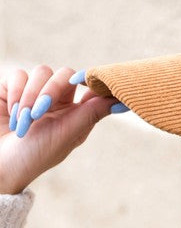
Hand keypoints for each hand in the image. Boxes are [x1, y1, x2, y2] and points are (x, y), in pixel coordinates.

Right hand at [0, 65, 120, 193]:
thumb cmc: (34, 155)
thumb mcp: (65, 135)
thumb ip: (91, 114)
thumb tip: (123, 102)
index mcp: (75, 113)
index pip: (89, 86)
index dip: (90, 80)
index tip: (84, 82)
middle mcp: (57, 101)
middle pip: (65, 74)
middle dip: (51, 90)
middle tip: (39, 113)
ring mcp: (34, 93)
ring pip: (41, 72)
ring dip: (31, 96)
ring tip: (24, 122)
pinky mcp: (12, 89)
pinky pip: (19, 75)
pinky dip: (16, 93)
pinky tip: (13, 113)